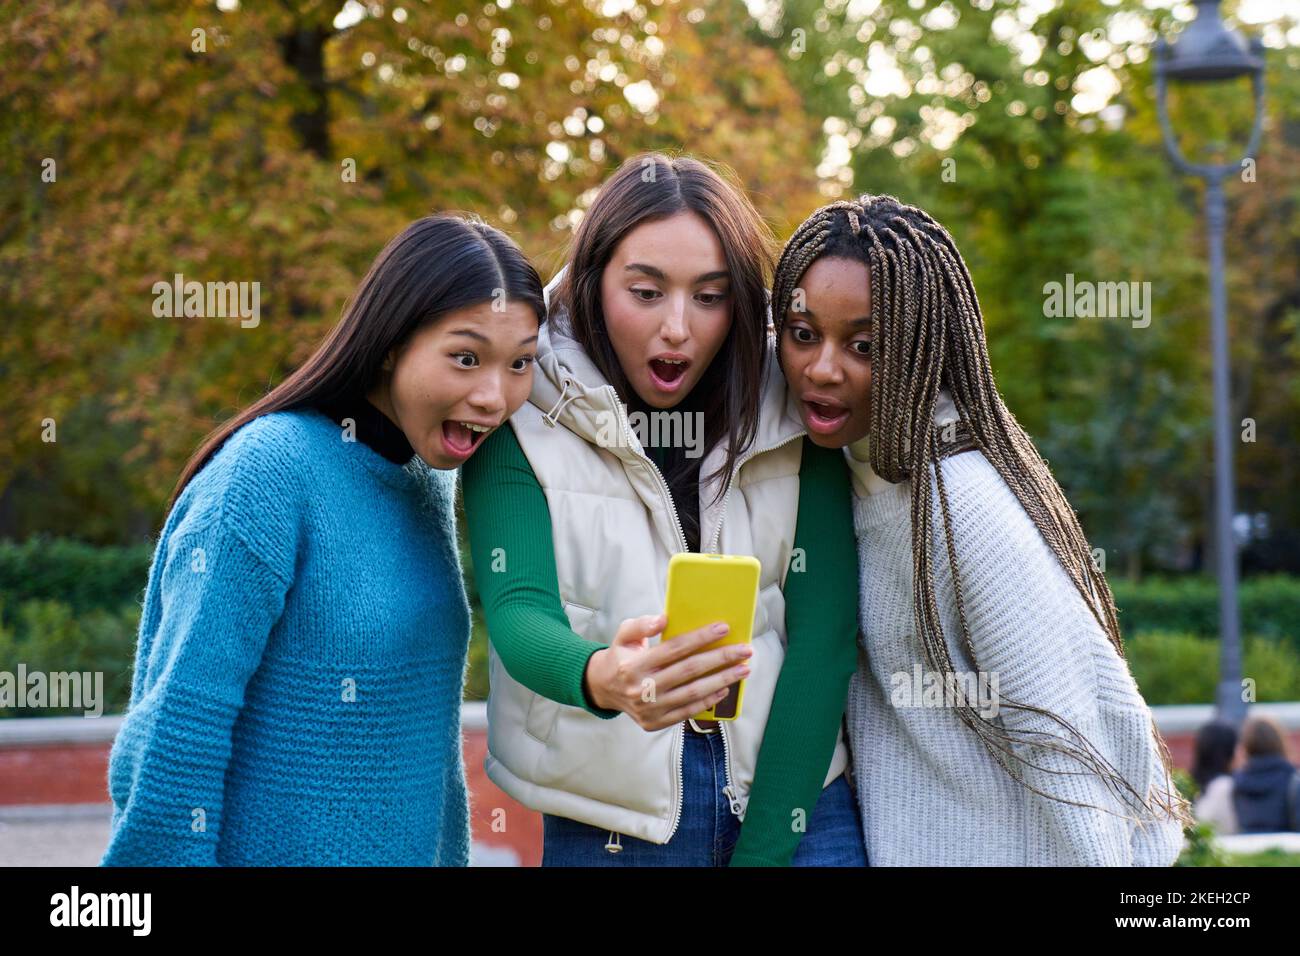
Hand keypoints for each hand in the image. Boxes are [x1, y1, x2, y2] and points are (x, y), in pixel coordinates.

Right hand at [583, 614, 752, 731]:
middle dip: (721, 659)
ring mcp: (650, 709)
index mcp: (634, 665)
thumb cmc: (620, 657)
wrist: (602, 689)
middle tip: (745, 650)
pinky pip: (688, 712)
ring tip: (743, 669)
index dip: (700, 638)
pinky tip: (725, 689)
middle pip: (689, 671)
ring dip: (722, 680)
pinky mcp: (655, 722)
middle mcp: (642, 688)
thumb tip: (663, 619)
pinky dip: (708, 701)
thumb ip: (641, 625)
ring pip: (693, 693)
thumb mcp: (623, 635)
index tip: (723, 628)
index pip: (674, 649)